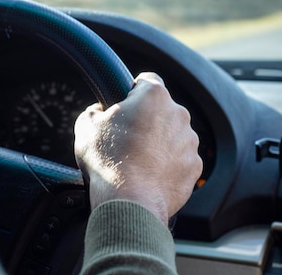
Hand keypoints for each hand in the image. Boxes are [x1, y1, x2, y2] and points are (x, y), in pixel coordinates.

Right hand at [74, 72, 202, 225]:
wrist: (130, 202)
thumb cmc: (109, 161)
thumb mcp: (86, 127)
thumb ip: (94, 111)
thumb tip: (99, 112)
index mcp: (154, 96)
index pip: (148, 80)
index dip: (133, 91)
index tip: (124, 104)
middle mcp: (178, 114)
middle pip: (161, 110)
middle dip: (147, 120)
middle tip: (125, 138)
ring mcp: (190, 142)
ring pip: (172, 136)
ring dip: (159, 143)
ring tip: (136, 161)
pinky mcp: (195, 167)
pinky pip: (180, 160)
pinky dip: (168, 166)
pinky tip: (149, 176)